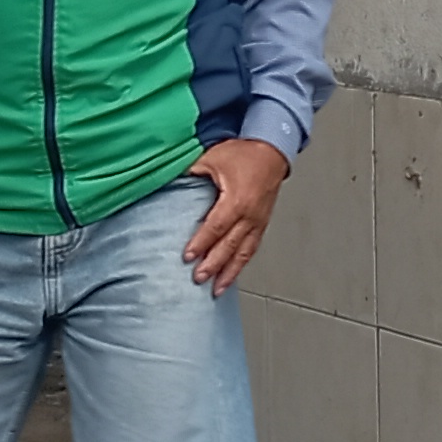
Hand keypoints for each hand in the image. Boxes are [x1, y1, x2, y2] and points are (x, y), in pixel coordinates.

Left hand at [179, 139, 289, 291]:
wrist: (272, 152)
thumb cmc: (245, 154)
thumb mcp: (213, 158)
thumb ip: (191, 171)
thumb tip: (169, 178)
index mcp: (237, 199)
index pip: (216, 226)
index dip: (201, 242)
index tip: (188, 256)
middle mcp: (249, 215)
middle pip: (229, 245)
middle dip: (213, 264)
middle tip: (198, 278)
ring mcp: (258, 222)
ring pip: (242, 252)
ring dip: (229, 272)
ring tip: (216, 289)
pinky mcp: (262, 224)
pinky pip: (251, 249)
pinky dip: (241, 264)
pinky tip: (232, 275)